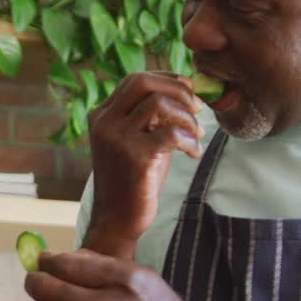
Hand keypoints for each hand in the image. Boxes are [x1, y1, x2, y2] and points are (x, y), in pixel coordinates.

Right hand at [86, 72, 204, 254]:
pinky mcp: (134, 157)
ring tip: (196, 135)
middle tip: (197, 108)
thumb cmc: (133, 181)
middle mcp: (105, 122)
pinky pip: (171, 134)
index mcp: (102, 115)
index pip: (135, 80)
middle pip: (143, 82)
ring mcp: (117, 138)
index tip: (189, 93)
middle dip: (177, 90)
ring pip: (159, 104)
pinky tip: (193, 153)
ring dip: (187, 117)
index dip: (167, 80)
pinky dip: (190, 141)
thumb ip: (152, 117)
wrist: (117, 221)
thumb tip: (185, 91)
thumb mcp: (138, 141)